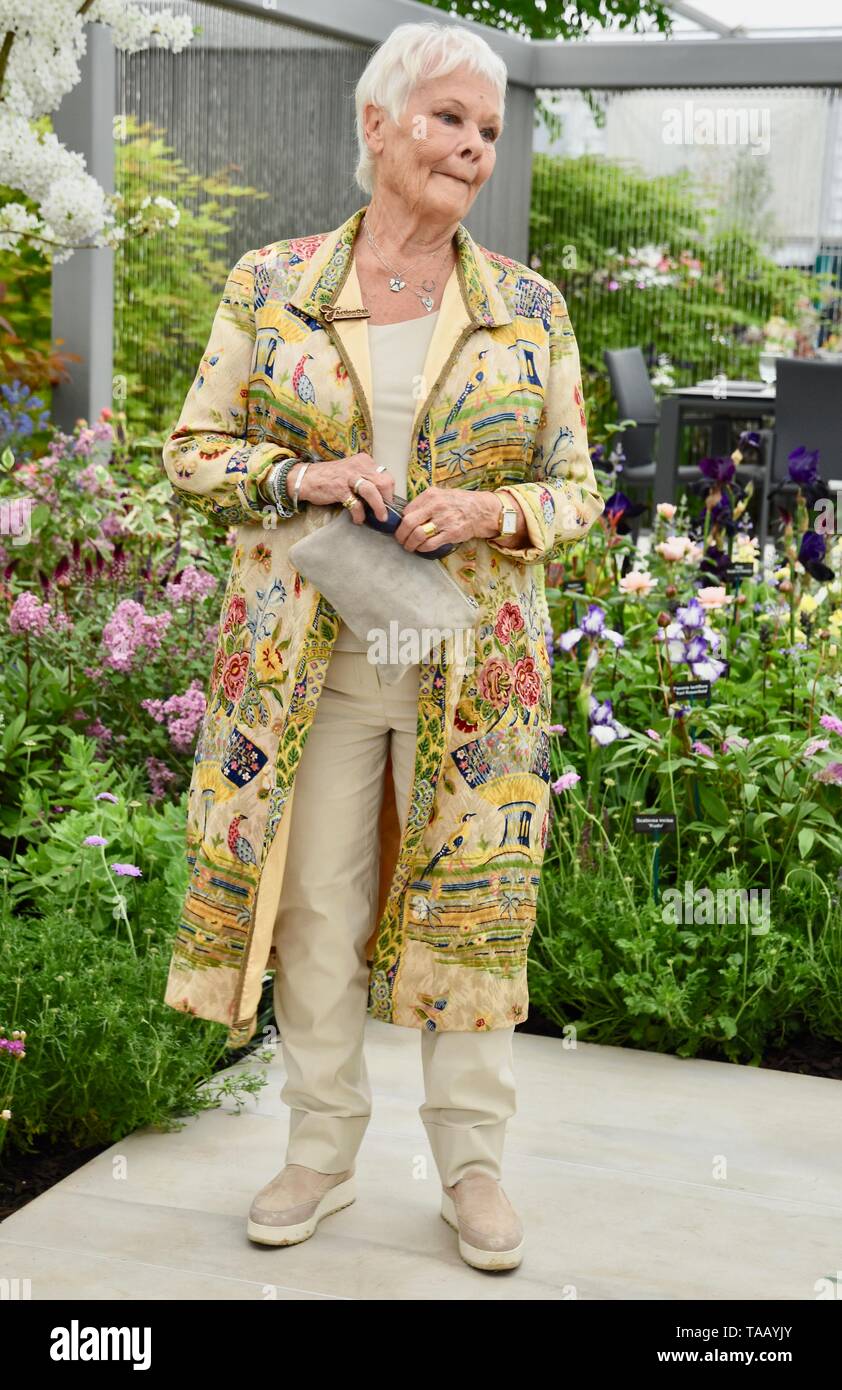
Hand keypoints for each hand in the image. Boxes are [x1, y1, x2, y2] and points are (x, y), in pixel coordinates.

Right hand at [291, 453, 393, 522]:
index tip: (387, 503)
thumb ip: (366, 480)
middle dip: (387, 500)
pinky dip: (359, 514)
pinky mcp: (339, 489)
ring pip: (372, 492)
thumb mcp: (352, 472)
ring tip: (380, 518)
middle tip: (385, 512)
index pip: (386, 475)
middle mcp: (358, 466)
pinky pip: (356, 504)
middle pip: (384, 482)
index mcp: (364, 461)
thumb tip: (382, 497)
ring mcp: (349, 477)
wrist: (306, 478)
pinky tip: (358, 519)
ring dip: (379, 507)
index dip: (389, 492)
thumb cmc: (330, 477)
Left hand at [394, 487, 521, 553]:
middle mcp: (436, 506)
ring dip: (410, 544)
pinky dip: (422, 548)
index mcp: (431, 495)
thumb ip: (425, 503)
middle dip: (401, 535)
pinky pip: (430, 544)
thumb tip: (408, 515)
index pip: (407, 510)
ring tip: (410, 547)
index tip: (401, 528)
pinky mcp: (451, 533)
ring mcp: (444, 520)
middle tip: (401, 540)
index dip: (401, 522)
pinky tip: (422, 548)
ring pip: (417, 535)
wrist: (482, 510)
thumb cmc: (460, 503)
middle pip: (408, 523)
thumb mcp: (441, 494)